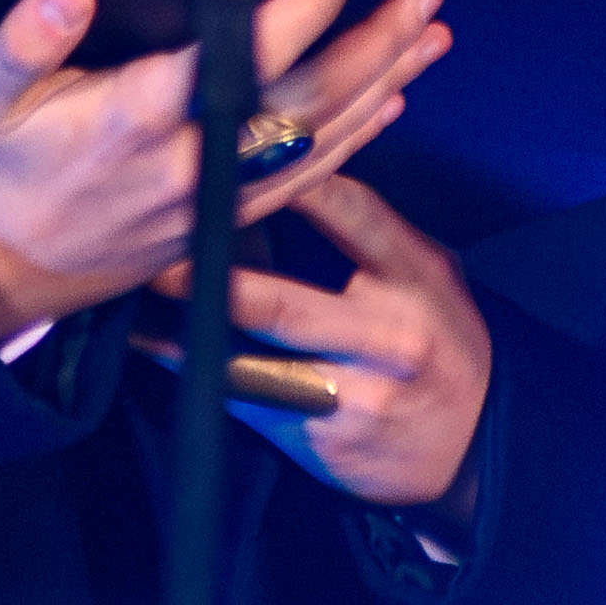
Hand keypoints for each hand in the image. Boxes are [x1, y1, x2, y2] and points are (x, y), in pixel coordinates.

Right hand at [0, 0, 450, 337]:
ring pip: (322, 141)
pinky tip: (392, 98)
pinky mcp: (225, 217)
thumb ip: (24, 38)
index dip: (296, 13)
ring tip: (432, 33)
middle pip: (307, 104)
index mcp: (134, 122)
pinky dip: (358, 135)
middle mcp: (190, 162)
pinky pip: (309, 176)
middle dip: (373, 45)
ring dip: (384, 84)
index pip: (235, 61)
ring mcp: (215, 196)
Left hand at [146, 178, 491, 521]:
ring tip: (134, 303)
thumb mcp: (427, 275)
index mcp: (416, 279)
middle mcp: (387, 338)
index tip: (234, 156)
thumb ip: (369, 231)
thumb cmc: (437, 342)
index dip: (291, 183)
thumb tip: (290, 175)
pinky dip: (198, 374)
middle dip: (209, 278)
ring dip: (184, 334)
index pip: (353, 216)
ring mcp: (351, 396)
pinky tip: (158, 347)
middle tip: (156, 251)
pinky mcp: (319, 439)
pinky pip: (245, 403)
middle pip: (281, 304)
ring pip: (250, 366)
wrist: (471, 448)